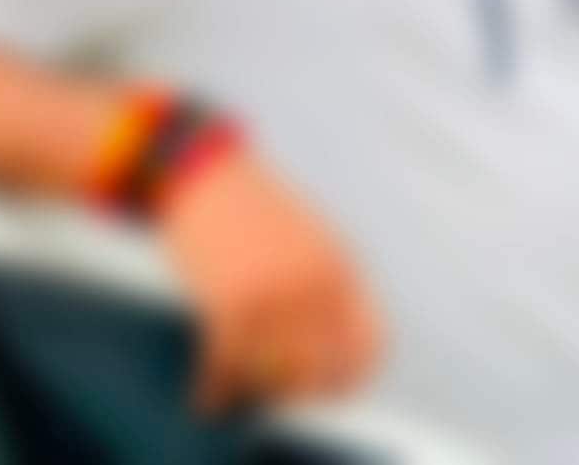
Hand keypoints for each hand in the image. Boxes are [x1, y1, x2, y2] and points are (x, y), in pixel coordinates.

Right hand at [158, 150, 383, 413]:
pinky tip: (208, 399)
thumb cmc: (257, 214)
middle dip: (294, 388)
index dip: (352, 376)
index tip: (327, 391)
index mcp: (343, 266)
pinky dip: (216, 389)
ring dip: (252, 387)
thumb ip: (327, 292)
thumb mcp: (311, 241)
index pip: (370, 343)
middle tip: (270, 390)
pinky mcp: (233, 300)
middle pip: (321, 370)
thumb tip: (334, 358)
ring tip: (234, 389)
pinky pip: (230, 366)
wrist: (210, 178)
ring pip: (274, 373)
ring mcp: (278, 293)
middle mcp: (318, 283)